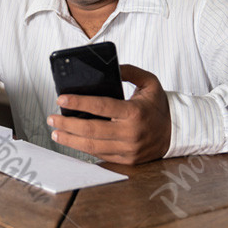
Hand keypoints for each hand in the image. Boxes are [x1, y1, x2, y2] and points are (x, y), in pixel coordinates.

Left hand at [47, 65, 170, 164]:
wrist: (176, 132)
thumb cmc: (159, 106)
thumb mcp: (150, 82)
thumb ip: (129, 71)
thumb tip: (110, 67)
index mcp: (135, 112)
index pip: (101, 107)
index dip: (79, 103)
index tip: (61, 99)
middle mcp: (131, 133)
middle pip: (91, 130)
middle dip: (67, 124)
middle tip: (51, 119)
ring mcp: (128, 149)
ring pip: (92, 147)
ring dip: (70, 140)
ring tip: (56, 132)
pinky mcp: (127, 160)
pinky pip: (100, 156)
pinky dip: (83, 149)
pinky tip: (72, 142)